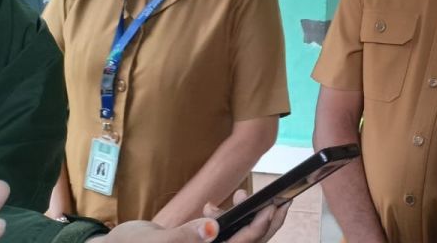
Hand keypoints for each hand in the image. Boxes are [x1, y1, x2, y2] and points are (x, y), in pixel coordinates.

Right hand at [99, 190, 288, 242]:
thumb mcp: (154, 241)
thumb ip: (184, 236)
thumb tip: (211, 229)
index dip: (260, 227)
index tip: (273, 206)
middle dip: (267, 222)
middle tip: (281, 199)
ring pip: (241, 238)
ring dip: (246, 219)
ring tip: (237, 198)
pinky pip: (227, 235)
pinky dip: (227, 220)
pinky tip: (210, 208)